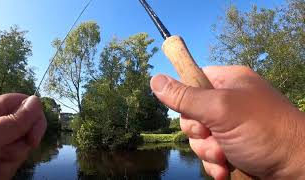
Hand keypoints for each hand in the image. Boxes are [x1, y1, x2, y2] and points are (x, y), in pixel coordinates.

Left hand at [0, 94, 46, 179]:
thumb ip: (13, 121)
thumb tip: (37, 101)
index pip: (21, 103)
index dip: (34, 118)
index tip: (33, 139)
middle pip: (25, 127)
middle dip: (18, 145)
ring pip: (21, 147)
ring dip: (8, 161)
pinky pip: (14, 162)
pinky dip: (4, 171)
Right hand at [150, 66, 304, 179]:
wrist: (299, 168)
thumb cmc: (264, 131)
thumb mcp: (220, 110)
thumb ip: (185, 97)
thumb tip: (155, 79)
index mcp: (229, 81)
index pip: (193, 79)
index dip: (186, 97)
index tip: (192, 112)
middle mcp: (229, 101)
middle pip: (192, 112)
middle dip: (198, 132)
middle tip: (212, 136)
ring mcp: (231, 125)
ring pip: (199, 136)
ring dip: (207, 150)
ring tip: (224, 156)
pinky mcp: (233, 145)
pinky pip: (210, 152)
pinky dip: (214, 162)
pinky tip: (225, 168)